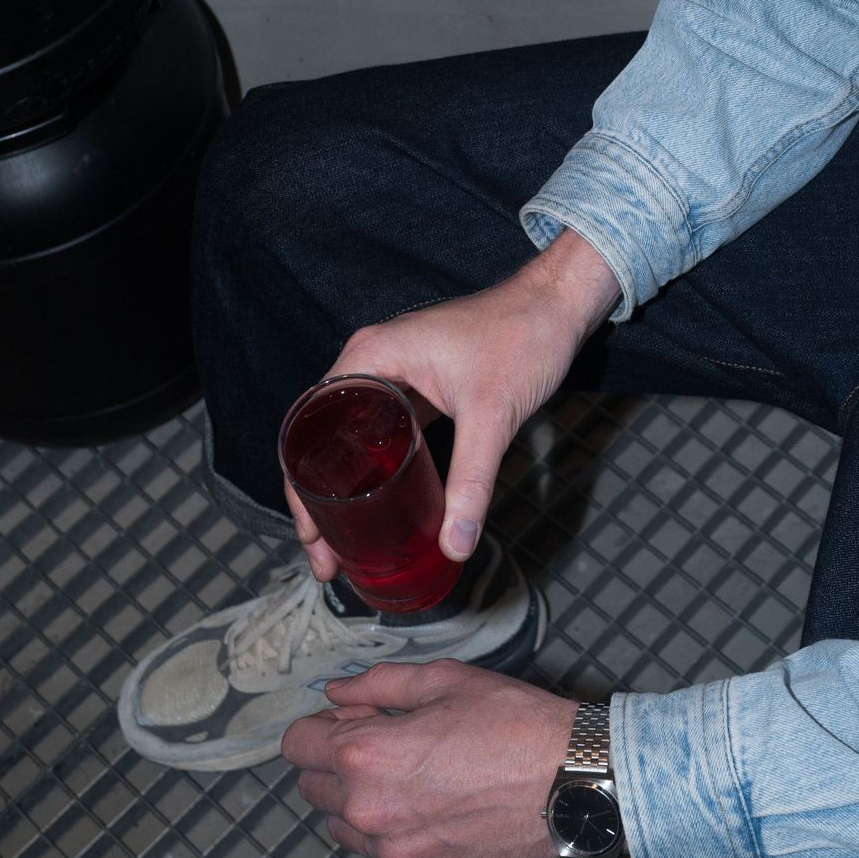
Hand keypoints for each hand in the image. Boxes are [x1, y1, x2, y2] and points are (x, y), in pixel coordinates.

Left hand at [281, 662, 580, 857]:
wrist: (574, 782)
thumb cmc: (515, 724)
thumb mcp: (444, 680)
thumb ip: (376, 685)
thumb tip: (336, 693)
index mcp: (366, 756)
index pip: (296, 746)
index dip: (322, 726)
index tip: (353, 719)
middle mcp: (370, 812)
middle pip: (312, 789)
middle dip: (337, 764)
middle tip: (388, 745)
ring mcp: (395, 854)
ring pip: (344, 829)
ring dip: (362, 803)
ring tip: (415, 780)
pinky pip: (384, 857)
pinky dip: (396, 835)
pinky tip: (437, 810)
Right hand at [285, 231, 619, 577]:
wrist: (557, 304)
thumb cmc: (523, 336)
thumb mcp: (491, 415)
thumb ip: (472, 481)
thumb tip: (455, 543)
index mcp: (371, 355)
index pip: (309, 427)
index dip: (301, 487)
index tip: (312, 535)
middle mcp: (373, 360)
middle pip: (324, 438)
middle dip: (319, 499)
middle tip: (326, 554)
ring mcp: (395, 371)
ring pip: (353, 437)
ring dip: (347, 486)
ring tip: (347, 539)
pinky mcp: (420, 383)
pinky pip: (384, 431)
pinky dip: (378, 467)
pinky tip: (386, 502)